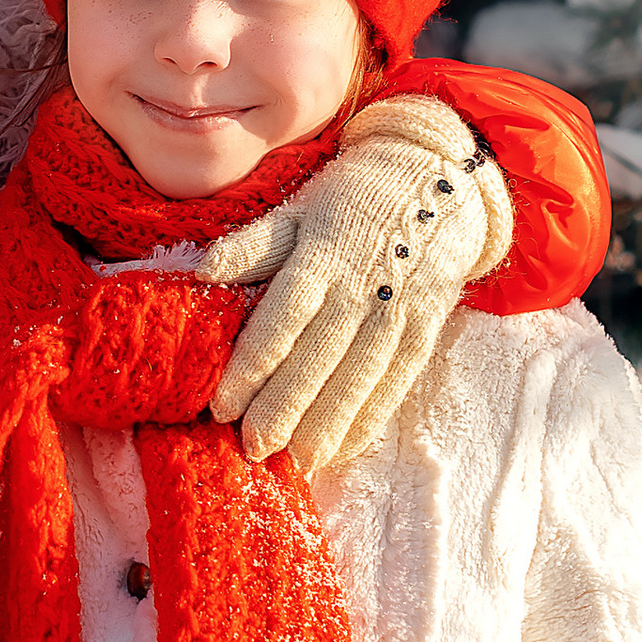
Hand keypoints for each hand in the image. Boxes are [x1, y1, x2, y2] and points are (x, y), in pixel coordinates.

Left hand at [210, 96, 513, 474]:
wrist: (436, 180)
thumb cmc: (350, 199)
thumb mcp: (298, 208)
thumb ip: (254, 245)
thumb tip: (204, 271)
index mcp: (322, 256)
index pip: (283, 318)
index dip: (252, 366)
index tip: (223, 406)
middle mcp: (361, 287)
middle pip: (319, 356)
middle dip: (285, 407)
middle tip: (254, 448)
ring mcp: (398, 310)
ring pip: (359, 376)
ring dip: (328, 424)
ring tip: (298, 461)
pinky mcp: (426, 328)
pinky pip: (397, 381)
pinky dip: (370, 417)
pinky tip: (345, 448)